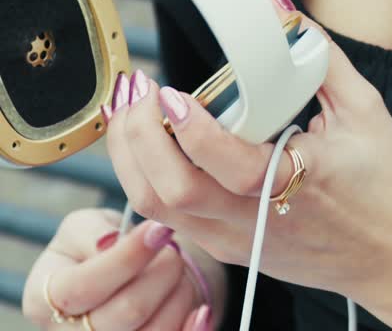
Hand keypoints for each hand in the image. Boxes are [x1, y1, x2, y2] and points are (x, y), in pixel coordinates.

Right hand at [22, 208, 214, 329]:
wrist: (112, 280)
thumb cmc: (95, 248)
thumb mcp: (82, 227)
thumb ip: (90, 231)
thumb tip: (109, 243)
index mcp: (43, 298)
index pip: (84, 286)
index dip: (127, 258)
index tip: (158, 229)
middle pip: (126, 312)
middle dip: (162, 271)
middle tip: (173, 245)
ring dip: (178, 294)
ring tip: (178, 268)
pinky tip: (200, 310)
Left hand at [104, 0, 391, 308]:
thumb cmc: (387, 182)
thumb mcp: (364, 106)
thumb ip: (319, 52)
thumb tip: (278, 2)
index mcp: (295, 186)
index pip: (226, 165)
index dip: (191, 129)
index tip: (171, 92)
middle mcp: (255, 222)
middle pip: (171, 192)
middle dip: (141, 137)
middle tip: (140, 90)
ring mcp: (237, 241)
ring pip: (159, 211)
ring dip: (133, 158)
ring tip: (134, 110)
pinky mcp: (229, 249)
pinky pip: (171, 218)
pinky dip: (148, 177)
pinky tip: (149, 141)